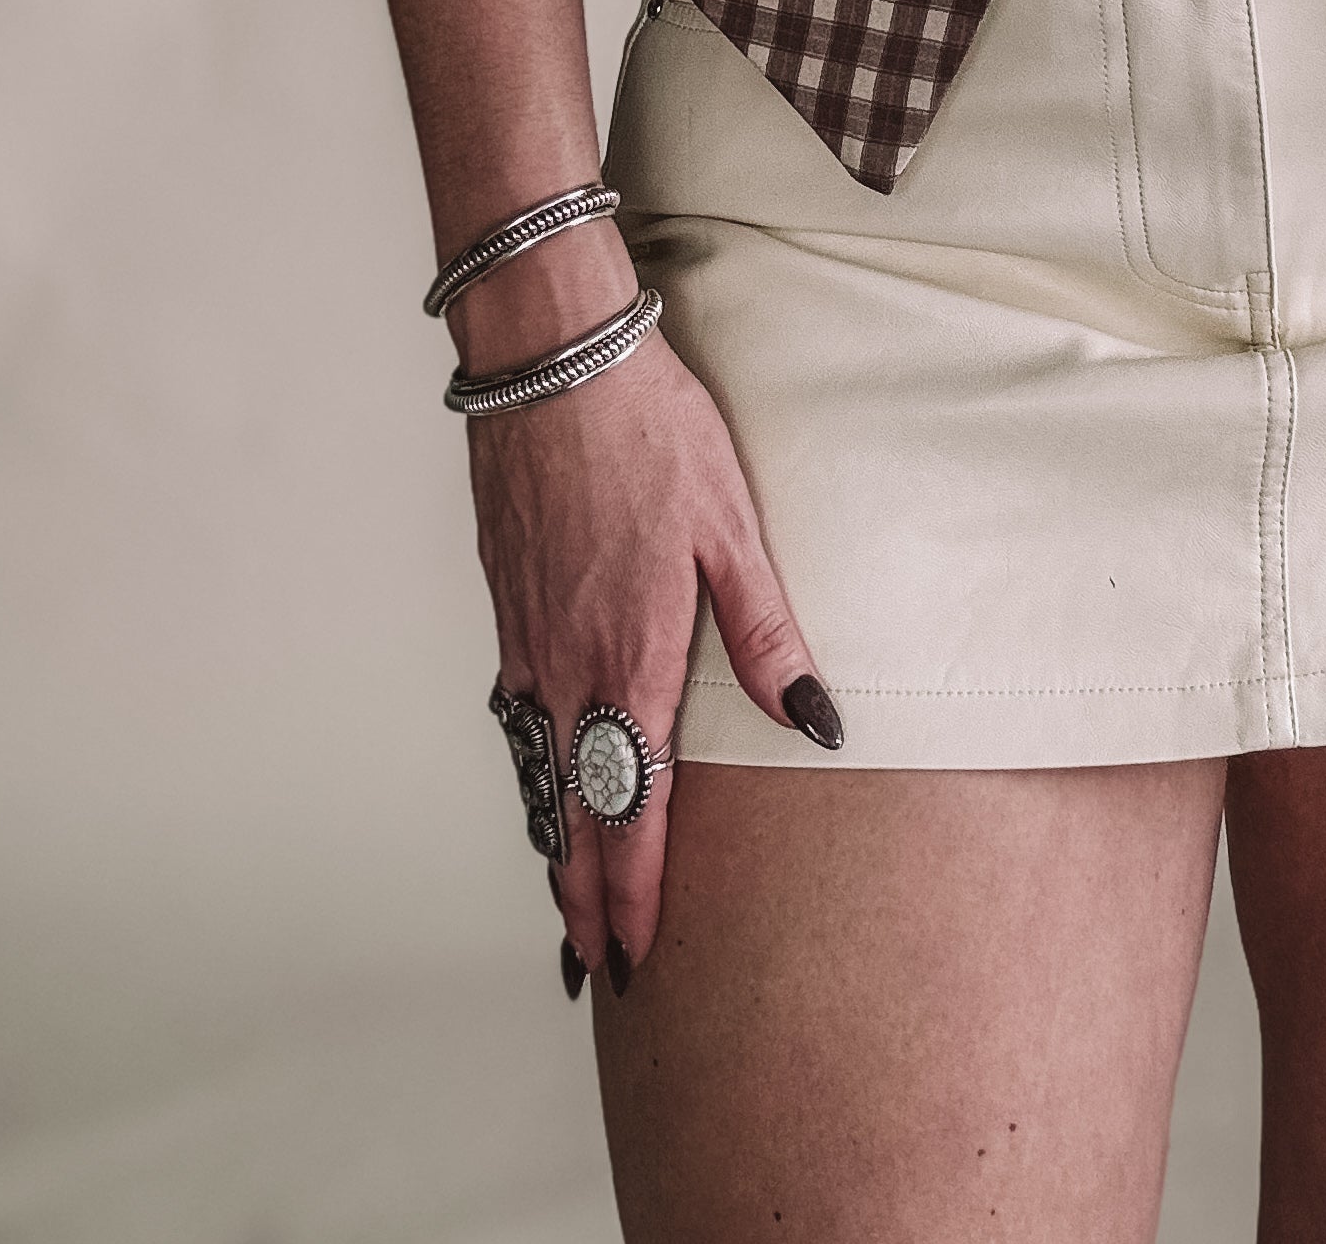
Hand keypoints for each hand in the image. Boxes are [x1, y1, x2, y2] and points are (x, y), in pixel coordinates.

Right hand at [463, 222, 839, 990]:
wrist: (552, 361)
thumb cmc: (650, 431)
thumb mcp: (732, 527)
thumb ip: (766, 631)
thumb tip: (817, 719)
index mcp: (629, 655)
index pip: (626, 805)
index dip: (630, 889)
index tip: (633, 955)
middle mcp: (566, 661)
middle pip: (569, 808)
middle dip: (582, 893)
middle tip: (594, 965)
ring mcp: (527, 632)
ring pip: (536, 762)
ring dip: (552, 835)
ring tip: (567, 893)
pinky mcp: (509, 598)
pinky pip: (518, 708)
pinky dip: (530, 762)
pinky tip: (542, 768)